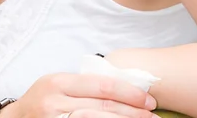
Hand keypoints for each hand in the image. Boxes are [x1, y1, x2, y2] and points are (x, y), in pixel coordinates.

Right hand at [7, 72, 157, 117]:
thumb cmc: (42, 101)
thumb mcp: (59, 85)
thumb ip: (84, 87)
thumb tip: (125, 89)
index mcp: (58, 82)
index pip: (101, 85)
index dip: (127, 92)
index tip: (148, 100)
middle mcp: (53, 102)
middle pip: (101, 107)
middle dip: (131, 113)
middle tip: (153, 117)